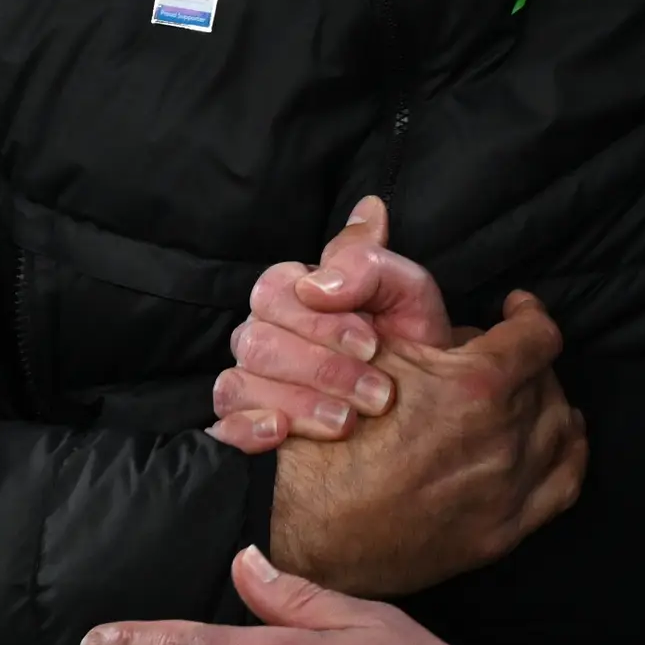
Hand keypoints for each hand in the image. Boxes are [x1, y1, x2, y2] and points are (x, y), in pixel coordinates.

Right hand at [211, 197, 459, 450]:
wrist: (421, 414)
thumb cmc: (409, 348)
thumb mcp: (409, 296)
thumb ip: (380, 257)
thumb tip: (367, 212)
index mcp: (293, 295)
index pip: (276, 291)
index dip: (324, 321)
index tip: (372, 345)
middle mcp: (262, 333)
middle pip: (258, 340)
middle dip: (323, 369)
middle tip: (377, 394)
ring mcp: (248, 380)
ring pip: (241, 380)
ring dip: (299, 401)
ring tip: (346, 422)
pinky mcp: (241, 425)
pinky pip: (222, 423)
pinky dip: (248, 428)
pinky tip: (282, 433)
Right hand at [264, 287, 584, 598]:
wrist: (312, 527)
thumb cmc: (333, 436)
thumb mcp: (372, 353)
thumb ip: (419, 313)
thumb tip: (453, 305)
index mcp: (478, 386)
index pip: (537, 335)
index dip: (527, 313)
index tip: (516, 308)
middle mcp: (506, 438)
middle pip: (547, 381)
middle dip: (526, 361)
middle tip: (500, 357)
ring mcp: (509, 490)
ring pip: (562, 428)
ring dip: (544, 403)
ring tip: (522, 396)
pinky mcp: (504, 531)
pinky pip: (564, 483)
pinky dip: (563, 453)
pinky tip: (548, 441)